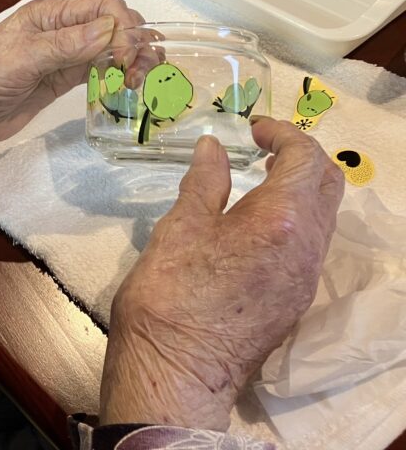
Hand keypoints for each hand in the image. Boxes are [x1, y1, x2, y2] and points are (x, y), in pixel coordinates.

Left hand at [0, 0, 144, 186]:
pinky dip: (118, 75)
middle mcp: (62, 29)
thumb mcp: (23, 57)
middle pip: (114, 26)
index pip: (104, 7)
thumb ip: (68, 45)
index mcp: (51, 13)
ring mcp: (65, 55)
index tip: (127, 56)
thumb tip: (113, 30)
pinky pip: (100, 71)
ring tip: (138, 83)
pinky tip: (128, 87)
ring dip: (132, 60)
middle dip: (135, 43)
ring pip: (112, 49)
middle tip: (138, 73)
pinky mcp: (63, 80)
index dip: (124, 26)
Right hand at [100, 119, 344, 429]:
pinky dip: (293, 218)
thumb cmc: (170, 293)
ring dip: (299, 189)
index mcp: (280, 220)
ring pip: (323, 216)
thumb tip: (214, 148)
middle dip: (302, 157)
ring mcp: (304, 277)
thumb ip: (204, 181)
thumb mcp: (180, 226)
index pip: (306, 159)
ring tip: (256, 180)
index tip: (253, 130)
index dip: (283, 134)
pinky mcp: (294, 299)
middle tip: (261, 149)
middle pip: (329, 185)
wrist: (175, 368)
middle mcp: (306, 247)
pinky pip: (310, 244)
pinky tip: (254, 222)